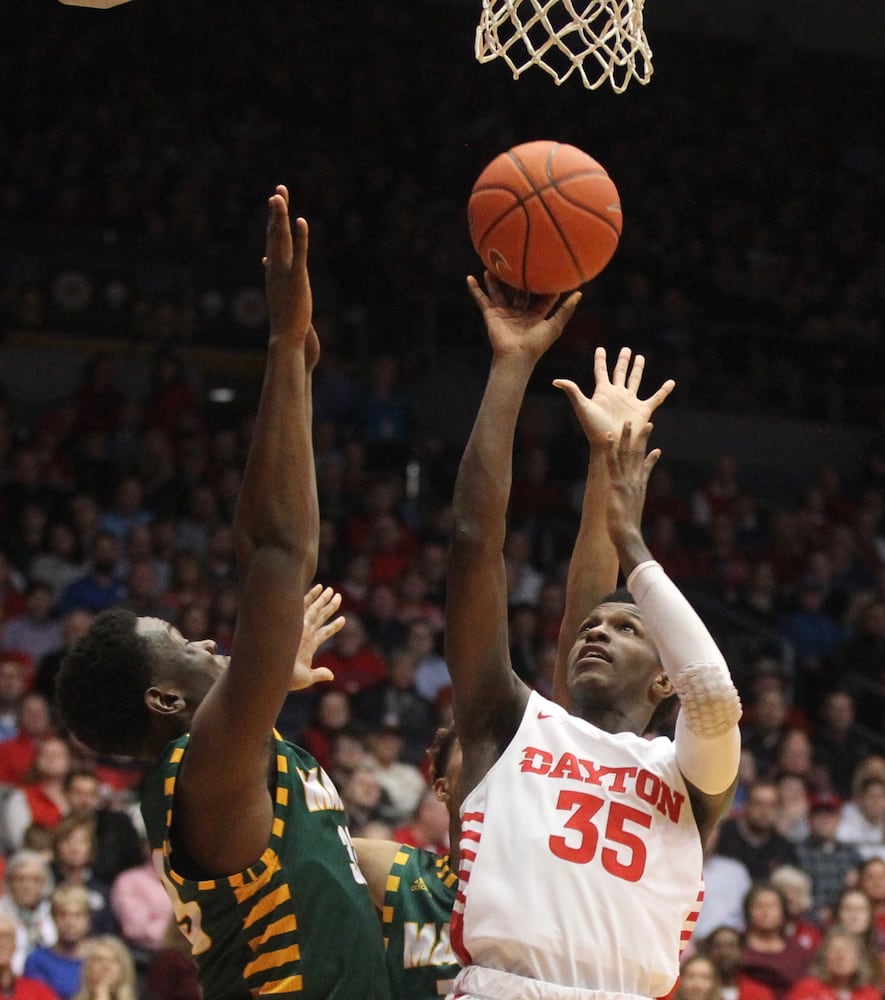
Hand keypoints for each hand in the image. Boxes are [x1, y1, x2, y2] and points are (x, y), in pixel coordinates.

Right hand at [263, 185, 315, 363]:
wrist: (287, 341)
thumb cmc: (287, 324)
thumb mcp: (281, 297)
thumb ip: (278, 280)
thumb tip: (267, 266)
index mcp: (273, 273)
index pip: (272, 243)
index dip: (273, 223)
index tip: (275, 205)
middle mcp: (275, 270)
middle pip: (274, 234)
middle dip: (276, 212)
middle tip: (278, 191)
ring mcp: (285, 273)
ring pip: (281, 239)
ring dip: (280, 216)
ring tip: (279, 195)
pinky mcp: (298, 280)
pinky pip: (299, 254)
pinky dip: (300, 237)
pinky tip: (300, 220)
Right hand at [289, 584, 341, 690]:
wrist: (273, 673)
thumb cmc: (287, 678)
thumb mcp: (306, 678)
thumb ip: (319, 674)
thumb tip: (331, 676)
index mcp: (309, 645)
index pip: (325, 633)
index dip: (334, 626)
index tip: (343, 619)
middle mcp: (306, 633)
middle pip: (321, 616)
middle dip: (330, 606)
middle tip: (338, 596)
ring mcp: (302, 627)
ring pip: (316, 610)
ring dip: (324, 600)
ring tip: (332, 590)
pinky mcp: (295, 622)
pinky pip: (305, 605)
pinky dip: (311, 595)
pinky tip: (319, 587)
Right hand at [467, 272, 580, 361]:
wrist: (516, 357)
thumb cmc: (537, 344)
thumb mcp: (555, 325)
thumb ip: (566, 310)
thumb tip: (579, 293)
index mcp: (535, 316)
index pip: (541, 297)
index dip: (545, 284)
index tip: (548, 267)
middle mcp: (519, 313)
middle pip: (519, 291)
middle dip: (519, 279)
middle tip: (520, 261)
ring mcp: (504, 313)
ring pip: (499, 292)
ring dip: (495, 280)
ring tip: (493, 265)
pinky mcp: (491, 314)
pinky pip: (481, 299)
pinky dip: (475, 289)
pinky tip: (470, 277)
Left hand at [553, 347, 674, 446]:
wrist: (610, 445)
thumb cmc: (594, 428)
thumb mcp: (582, 407)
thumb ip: (572, 391)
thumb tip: (556, 381)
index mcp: (603, 392)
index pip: (601, 371)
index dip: (600, 360)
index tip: (600, 349)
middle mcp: (617, 394)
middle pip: (620, 373)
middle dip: (622, 361)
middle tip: (626, 350)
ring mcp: (630, 401)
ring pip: (635, 381)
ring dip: (638, 369)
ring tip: (640, 357)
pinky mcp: (643, 410)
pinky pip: (656, 398)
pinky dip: (664, 390)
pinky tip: (671, 383)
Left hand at [605, 420, 659, 550]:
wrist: (628, 537)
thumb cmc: (629, 531)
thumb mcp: (633, 516)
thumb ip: (634, 510)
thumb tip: (636, 511)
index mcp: (640, 488)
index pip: (646, 468)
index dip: (650, 456)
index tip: (656, 448)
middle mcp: (636, 482)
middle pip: (640, 456)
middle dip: (643, 439)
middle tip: (647, 423)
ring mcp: (627, 482)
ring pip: (627, 455)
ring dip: (627, 438)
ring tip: (627, 423)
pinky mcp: (617, 484)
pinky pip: (612, 463)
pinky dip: (610, 449)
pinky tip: (607, 438)